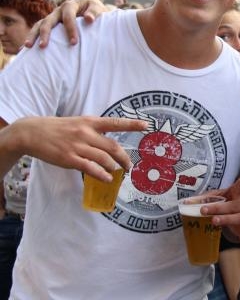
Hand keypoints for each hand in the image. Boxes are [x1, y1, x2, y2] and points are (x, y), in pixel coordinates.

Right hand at [8, 116, 146, 181]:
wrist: (32, 133)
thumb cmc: (57, 128)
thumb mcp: (78, 122)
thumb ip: (94, 130)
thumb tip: (109, 142)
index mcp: (90, 122)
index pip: (115, 122)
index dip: (132, 124)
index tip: (146, 125)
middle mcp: (86, 133)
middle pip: (113, 146)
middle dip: (124, 158)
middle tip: (129, 166)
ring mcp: (78, 146)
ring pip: (104, 158)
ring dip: (115, 167)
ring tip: (118, 172)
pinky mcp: (69, 158)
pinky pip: (90, 168)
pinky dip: (102, 174)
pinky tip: (107, 178)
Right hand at [24, 0, 110, 47]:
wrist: (90, 10)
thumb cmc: (95, 11)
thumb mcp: (97, 9)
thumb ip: (95, 13)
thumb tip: (89, 19)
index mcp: (70, 5)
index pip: (68, 16)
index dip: (70, 29)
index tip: (73, 43)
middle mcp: (58, 11)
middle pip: (48, 21)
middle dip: (45, 34)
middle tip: (43, 46)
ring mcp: (52, 18)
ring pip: (39, 25)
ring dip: (33, 36)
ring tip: (28, 47)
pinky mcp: (50, 25)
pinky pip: (37, 31)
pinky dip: (31, 39)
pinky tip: (24, 50)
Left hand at [190, 176, 239, 242]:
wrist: (236, 214)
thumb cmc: (226, 202)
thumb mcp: (216, 197)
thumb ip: (203, 198)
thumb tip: (186, 202)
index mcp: (238, 192)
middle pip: (234, 205)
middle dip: (218, 208)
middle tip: (204, 210)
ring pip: (238, 218)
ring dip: (226, 219)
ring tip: (214, 221)